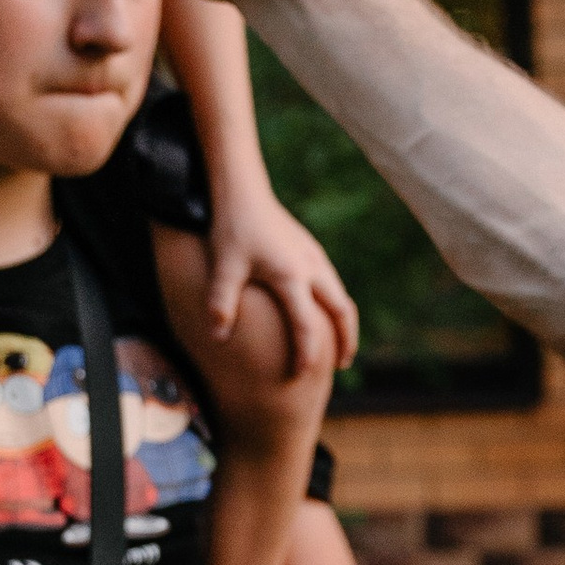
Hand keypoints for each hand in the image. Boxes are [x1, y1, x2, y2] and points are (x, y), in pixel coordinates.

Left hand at [206, 181, 359, 371]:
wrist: (244, 189)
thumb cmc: (233, 227)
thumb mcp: (224, 267)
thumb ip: (221, 303)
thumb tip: (218, 337)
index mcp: (292, 277)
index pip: (306, 325)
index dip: (307, 353)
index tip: (303, 375)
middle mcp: (311, 268)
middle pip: (342, 311)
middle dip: (345, 340)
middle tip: (342, 365)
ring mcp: (314, 256)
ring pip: (341, 295)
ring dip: (344, 322)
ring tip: (339, 344)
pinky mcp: (310, 249)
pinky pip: (333, 283)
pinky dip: (336, 304)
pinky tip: (323, 311)